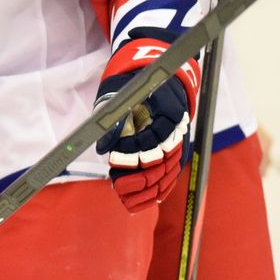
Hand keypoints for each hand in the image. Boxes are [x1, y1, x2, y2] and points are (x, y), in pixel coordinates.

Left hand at [94, 37, 201, 211]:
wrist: (163, 79)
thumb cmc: (137, 84)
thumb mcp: (122, 91)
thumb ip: (112, 116)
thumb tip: (101, 146)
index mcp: (168, 111)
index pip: (152, 138)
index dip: (132, 151)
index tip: (114, 159)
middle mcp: (178, 130)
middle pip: (161, 161)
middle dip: (138, 176)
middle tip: (117, 185)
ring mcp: (178, 143)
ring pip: (166, 173)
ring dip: (146, 189)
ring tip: (125, 198)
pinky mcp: (176, 153)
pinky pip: (170, 177)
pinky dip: (157, 191)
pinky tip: (141, 201)